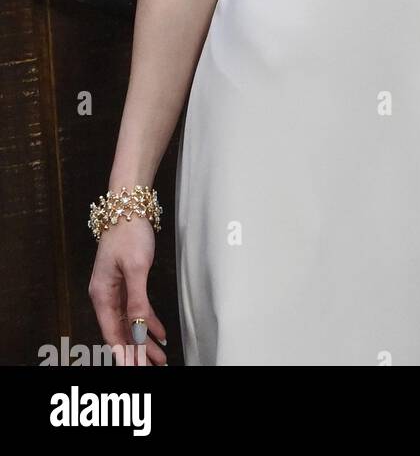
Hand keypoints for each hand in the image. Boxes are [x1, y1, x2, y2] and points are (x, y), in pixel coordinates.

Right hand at [88, 217, 167, 364]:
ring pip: (130, 322)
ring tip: (160, 355)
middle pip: (122, 331)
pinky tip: (159, 332)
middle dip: (138, 351)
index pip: (113, 333)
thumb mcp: (137, 268)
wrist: (127, 206)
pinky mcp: (126, 282)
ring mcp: (115, 289)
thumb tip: (138, 330)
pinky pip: (136, 309)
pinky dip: (148, 321)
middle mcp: (105, 296)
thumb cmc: (129, 233)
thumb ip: (137, 301)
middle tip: (155, 365)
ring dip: (144, 339)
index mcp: (102, 295)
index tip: (137, 368)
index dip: (126, 353)